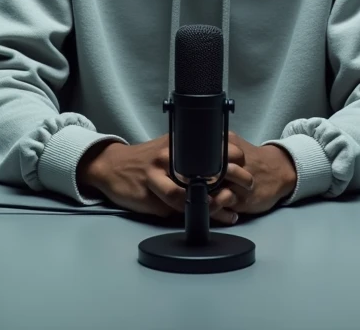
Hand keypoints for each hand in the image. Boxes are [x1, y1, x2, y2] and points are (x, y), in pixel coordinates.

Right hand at [77, 130, 295, 225]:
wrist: (114, 168)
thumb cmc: (146, 162)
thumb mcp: (171, 153)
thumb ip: (192, 159)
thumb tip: (224, 170)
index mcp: (180, 142)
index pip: (213, 146)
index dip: (233, 158)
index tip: (245, 168)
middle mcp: (171, 154)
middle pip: (207, 168)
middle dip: (229, 182)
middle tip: (242, 192)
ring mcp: (159, 172)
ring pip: (192, 191)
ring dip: (213, 203)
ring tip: (229, 210)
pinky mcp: (150, 190)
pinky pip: (175, 205)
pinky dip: (191, 212)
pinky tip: (204, 217)